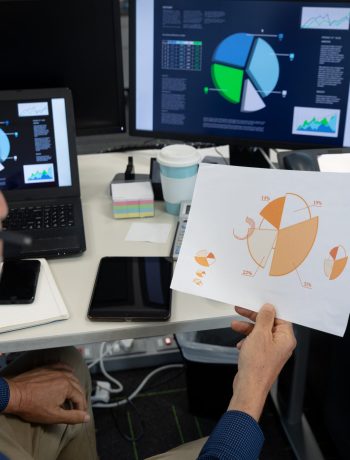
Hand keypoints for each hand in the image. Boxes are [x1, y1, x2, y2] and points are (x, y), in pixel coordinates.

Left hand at [3, 363, 90, 424]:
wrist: (15, 395)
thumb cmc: (31, 405)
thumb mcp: (54, 416)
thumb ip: (72, 416)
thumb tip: (86, 417)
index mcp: (67, 386)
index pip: (80, 398)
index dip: (81, 408)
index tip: (79, 415)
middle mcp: (63, 375)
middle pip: (78, 386)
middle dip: (79, 398)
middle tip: (78, 407)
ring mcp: (55, 370)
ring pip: (72, 375)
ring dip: (75, 385)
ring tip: (74, 394)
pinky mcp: (47, 368)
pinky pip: (62, 366)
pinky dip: (68, 370)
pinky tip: (68, 372)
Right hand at [228, 303, 295, 420]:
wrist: (249, 387)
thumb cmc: (257, 364)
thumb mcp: (259, 334)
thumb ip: (264, 318)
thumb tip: (269, 308)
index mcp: (286, 338)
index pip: (280, 317)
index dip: (267, 309)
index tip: (256, 304)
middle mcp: (281, 345)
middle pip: (268, 324)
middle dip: (252, 318)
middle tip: (240, 310)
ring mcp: (272, 352)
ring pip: (260, 333)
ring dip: (247, 328)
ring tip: (234, 325)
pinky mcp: (262, 357)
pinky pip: (255, 343)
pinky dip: (247, 341)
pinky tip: (240, 344)